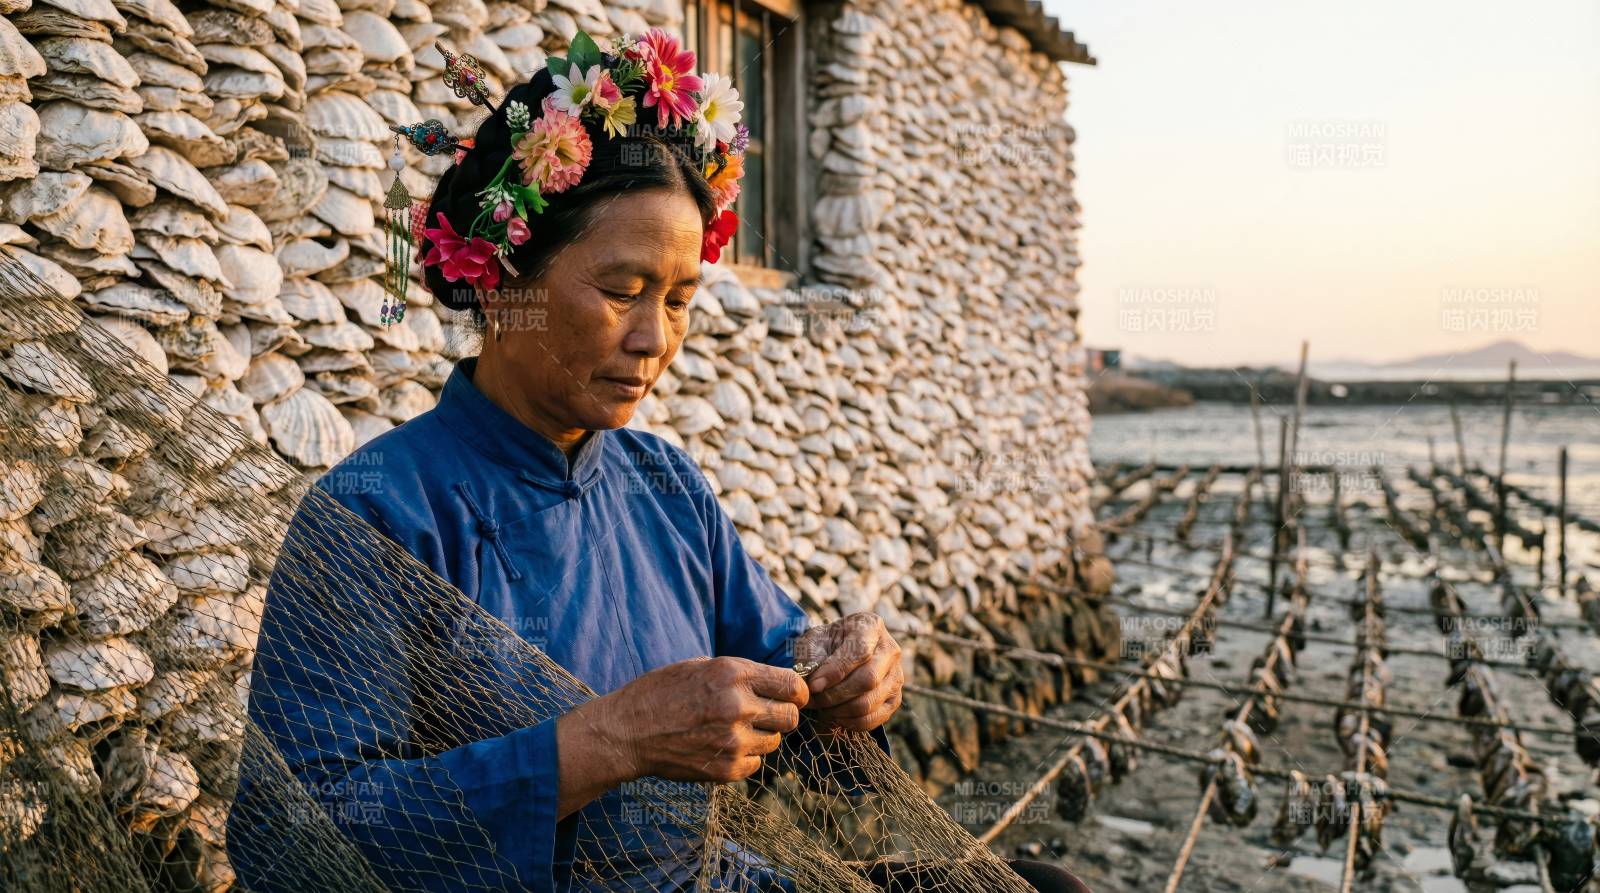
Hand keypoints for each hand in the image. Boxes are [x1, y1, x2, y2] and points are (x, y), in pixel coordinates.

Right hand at [569, 656, 809, 785]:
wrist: (628, 731)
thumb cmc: (661, 692)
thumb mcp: (701, 666)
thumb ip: (741, 674)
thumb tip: (779, 682)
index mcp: (732, 674)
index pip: (792, 686)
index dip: (796, 692)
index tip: (792, 696)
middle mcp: (737, 706)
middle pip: (791, 717)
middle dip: (782, 715)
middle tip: (765, 715)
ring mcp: (733, 741)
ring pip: (774, 742)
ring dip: (761, 736)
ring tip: (733, 730)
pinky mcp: (726, 769)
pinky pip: (756, 764)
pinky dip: (745, 757)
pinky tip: (722, 747)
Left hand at [793, 612, 903, 733]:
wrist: (837, 654)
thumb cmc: (824, 645)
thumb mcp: (813, 641)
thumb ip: (812, 658)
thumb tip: (814, 685)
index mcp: (871, 626)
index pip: (860, 651)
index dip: (835, 671)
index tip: (813, 685)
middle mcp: (890, 650)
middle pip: (868, 680)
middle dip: (835, 695)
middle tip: (813, 699)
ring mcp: (896, 676)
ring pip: (869, 702)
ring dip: (839, 710)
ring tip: (821, 706)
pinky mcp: (894, 699)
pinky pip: (874, 719)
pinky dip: (850, 722)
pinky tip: (834, 714)